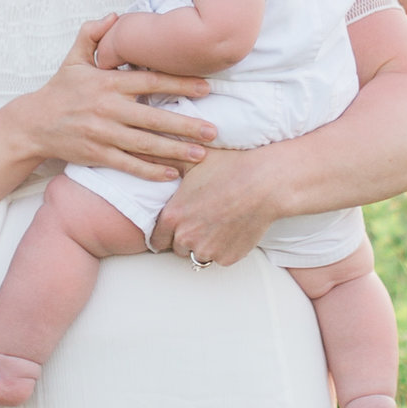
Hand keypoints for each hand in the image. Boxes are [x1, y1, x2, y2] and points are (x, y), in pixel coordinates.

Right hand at [18, 21, 216, 184]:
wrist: (33, 124)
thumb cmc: (60, 89)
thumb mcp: (74, 57)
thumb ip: (93, 34)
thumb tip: (115, 16)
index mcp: (108, 83)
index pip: (150, 82)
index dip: (179, 84)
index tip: (205, 88)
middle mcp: (108, 109)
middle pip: (153, 118)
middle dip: (185, 125)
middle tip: (213, 130)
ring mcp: (103, 134)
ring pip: (145, 144)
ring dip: (175, 150)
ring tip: (201, 153)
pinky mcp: (97, 155)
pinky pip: (129, 165)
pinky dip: (150, 171)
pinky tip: (172, 173)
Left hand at [147, 145, 282, 269]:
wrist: (265, 183)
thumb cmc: (230, 167)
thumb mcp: (193, 160)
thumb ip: (164, 160)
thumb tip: (140, 148)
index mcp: (173, 217)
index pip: (157, 239)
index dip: (165, 232)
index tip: (176, 225)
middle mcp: (186, 238)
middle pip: (178, 248)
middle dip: (186, 237)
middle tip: (202, 219)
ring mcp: (208, 250)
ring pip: (198, 255)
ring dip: (204, 245)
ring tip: (217, 223)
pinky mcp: (228, 258)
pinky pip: (220, 258)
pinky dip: (224, 248)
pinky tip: (232, 228)